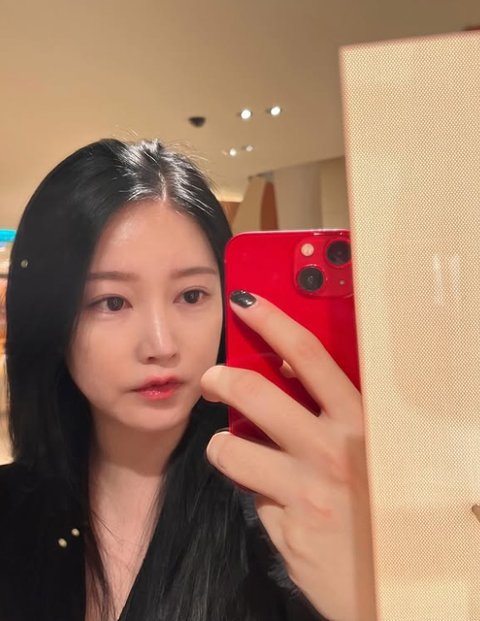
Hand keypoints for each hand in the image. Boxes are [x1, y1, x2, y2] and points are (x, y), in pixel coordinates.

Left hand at [201, 293, 375, 620]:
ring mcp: (307, 493)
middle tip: (210, 378)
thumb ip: (336, 411)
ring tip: (231, 449)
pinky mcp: (286, 530)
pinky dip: (254, 490)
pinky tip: (276, 501)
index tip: (245, 303)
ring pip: (233, 449)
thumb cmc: (385, 504)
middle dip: (221, 379)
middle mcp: (333, 453)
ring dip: (224, 445)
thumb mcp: (373, 448)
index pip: (310, 357)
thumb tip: (289, 370)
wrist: (399, 584)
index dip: (273, 322)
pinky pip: (251, 496)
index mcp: (361, 423)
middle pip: (257, 395)